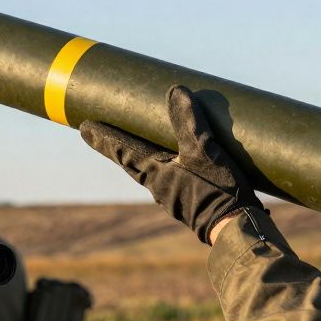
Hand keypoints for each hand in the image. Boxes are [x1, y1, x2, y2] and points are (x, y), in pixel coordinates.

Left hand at [80, 85, 260, 243]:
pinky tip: (185, 161)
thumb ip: (189, 122)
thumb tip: (175, 91)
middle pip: (134, 161)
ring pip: (156, 170)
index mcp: (155, 174)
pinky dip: (173, 165)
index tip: (84, 127)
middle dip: (123, 145)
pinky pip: (175, 178)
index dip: (104, 138)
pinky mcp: (194, 201)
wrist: (236, 230)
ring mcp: (175, 197)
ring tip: (149, 141)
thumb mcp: (203, 152)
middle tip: (109, 132)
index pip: (122, 151)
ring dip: (149, 155)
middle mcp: (159, 187)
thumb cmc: (217, 191)